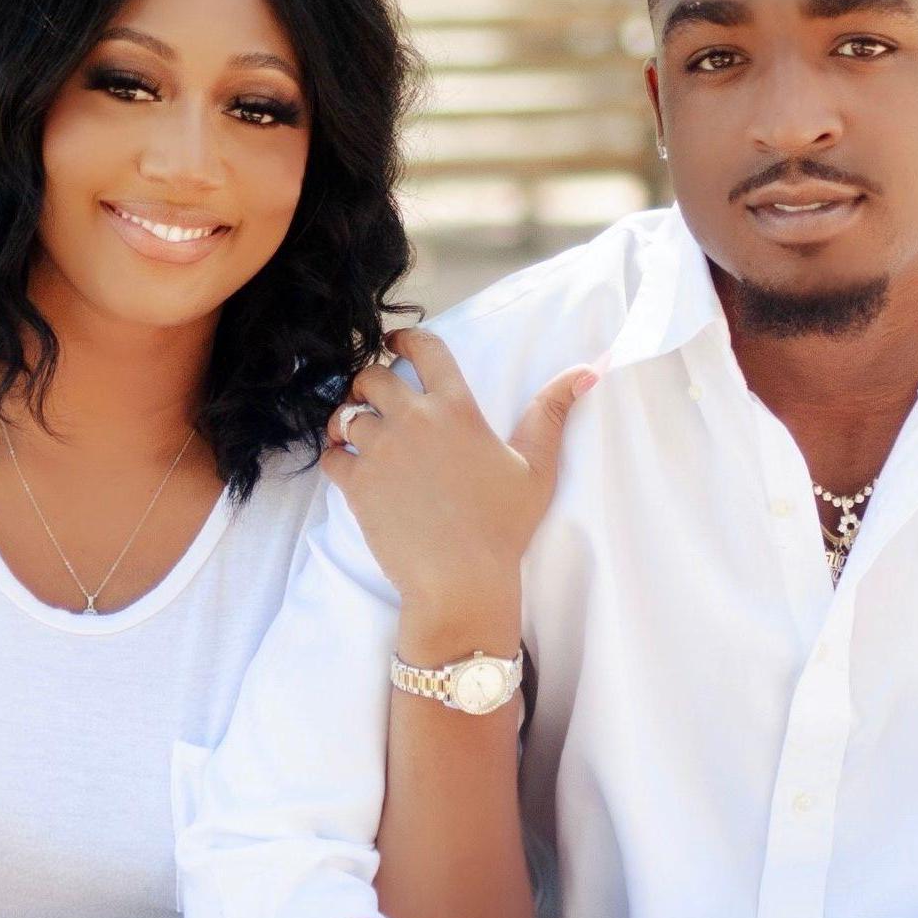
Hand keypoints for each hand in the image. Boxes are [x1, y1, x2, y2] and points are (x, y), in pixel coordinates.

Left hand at [323, 332, 598, 633]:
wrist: (462, 579)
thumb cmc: (503, 526)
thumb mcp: (538, 467)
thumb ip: (552, 412)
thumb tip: (588, 369)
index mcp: (456, 407)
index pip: (423, 348)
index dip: (403, 338)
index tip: (394, 342)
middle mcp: (414, 419)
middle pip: (370, 375)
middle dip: (368, 381)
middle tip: (374, 398)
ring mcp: (381, 450)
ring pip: (345, 412)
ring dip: (347, 417)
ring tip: (355, 432)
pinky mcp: (357, 483)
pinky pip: (330, 453)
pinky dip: (333, 455)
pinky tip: (345, 463)